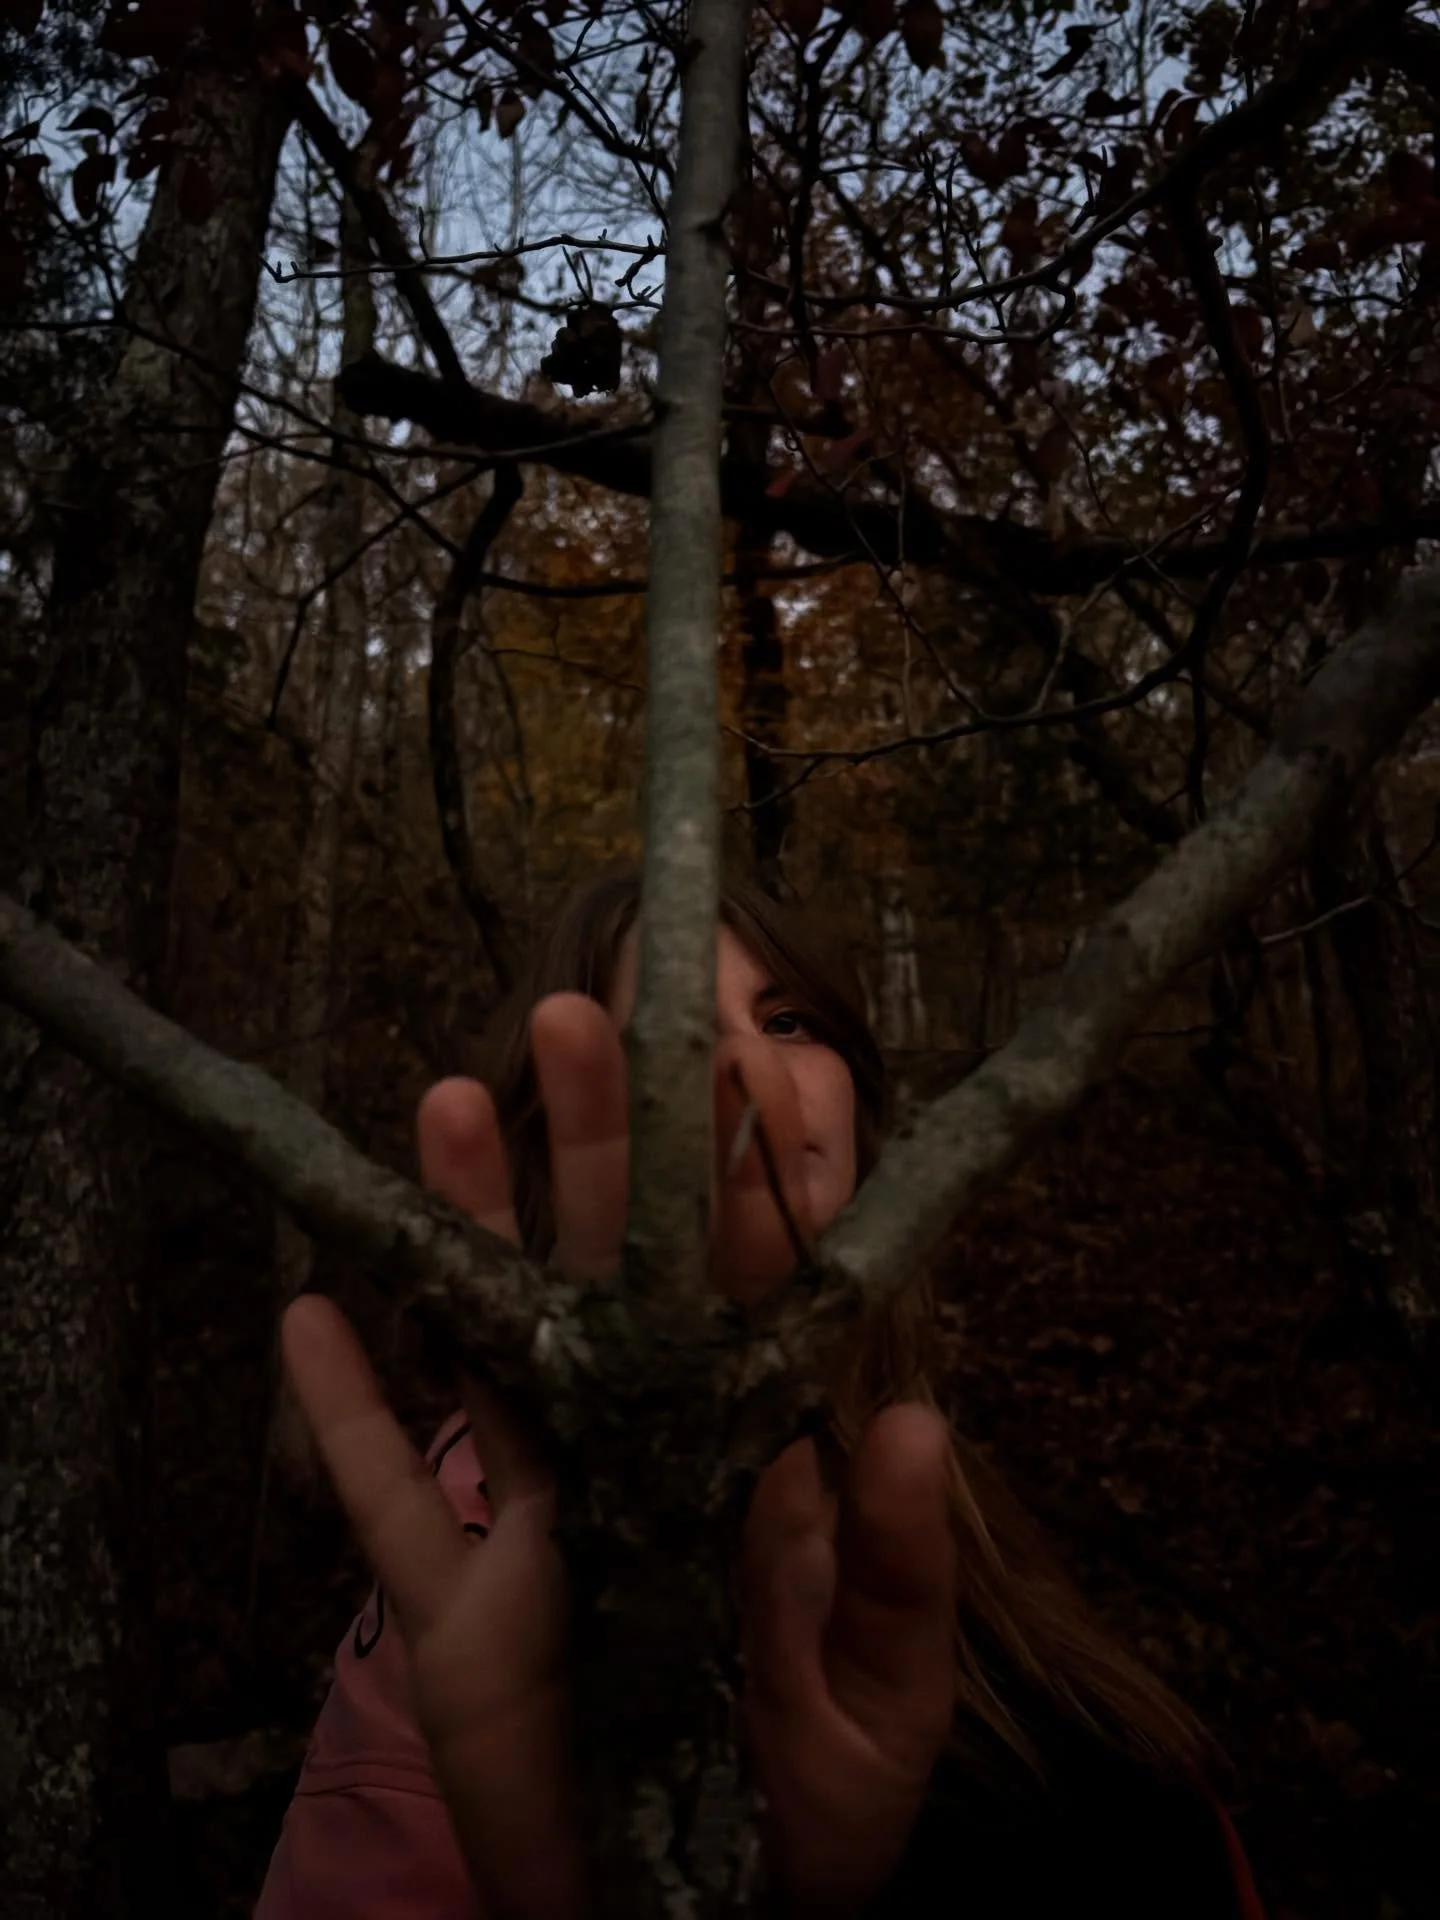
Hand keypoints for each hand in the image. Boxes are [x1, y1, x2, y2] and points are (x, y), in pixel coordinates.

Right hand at [284, 991, 957, 1913]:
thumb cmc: (815, 1808)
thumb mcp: (884, 1697)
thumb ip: (892, 1567)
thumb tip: (910, 1421)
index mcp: (742, 1460)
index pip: (744, 1292)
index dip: (743, 1177)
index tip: (742, 1054)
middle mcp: (632, 1459)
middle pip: (604, 1279)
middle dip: (594, 1152)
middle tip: (576, 1016)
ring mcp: (537, 1527)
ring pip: (490, 1349)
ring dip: (464, 1230)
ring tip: (445, 1103)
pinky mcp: (455, 1616)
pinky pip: (388, 1503)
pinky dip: (342, 1417)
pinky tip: (307, 1312)